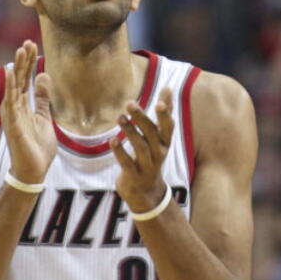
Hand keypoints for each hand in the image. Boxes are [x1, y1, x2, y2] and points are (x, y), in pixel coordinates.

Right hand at [0, 41, 55, 184]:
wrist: (33, 170)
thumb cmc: (37, 147)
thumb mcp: (44, 117)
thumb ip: (43, 98)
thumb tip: (45, 76)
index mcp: (22, 105)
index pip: (25, 79)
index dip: (28, 62)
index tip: (32, 45)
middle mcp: (14, 107)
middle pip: (19, 78)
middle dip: (24, 60)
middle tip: (28, 42)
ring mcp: (12, 114)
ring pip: (14, 86)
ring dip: (17, 68)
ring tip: (20, 50)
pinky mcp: (12, 123)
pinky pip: (10, 102)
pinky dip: (10, 86)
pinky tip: (10, 72)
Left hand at [111, 87, 174, 211]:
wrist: (146, 191)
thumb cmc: (152, 155)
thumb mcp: (160, 136)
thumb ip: (164, 112)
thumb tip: (168, 87)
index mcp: (165, 142)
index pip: (168, 127)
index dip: (165, 115)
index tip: (159, 102)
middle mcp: (159, 153)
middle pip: (152, 134)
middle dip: (141, 118)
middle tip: (129, 104)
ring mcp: (147, 166)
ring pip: (140, 147)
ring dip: (130, 132)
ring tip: (119, 117)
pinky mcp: (134, 176)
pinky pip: (127, 163)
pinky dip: (120, 152)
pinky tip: (113, 140)